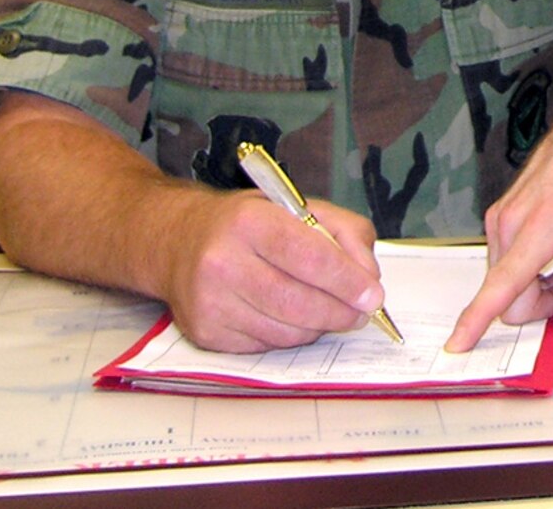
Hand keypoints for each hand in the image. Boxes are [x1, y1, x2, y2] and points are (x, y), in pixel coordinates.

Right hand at [159, 193, 387, 353]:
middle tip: (361, 313)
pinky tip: (291, 316)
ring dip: (318, 326)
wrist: (179, 242)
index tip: (372, 295)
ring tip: (328, 311)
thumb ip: (345, 233)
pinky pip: (267, 345)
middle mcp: (223, 262)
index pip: (308, 256)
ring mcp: (210, 301)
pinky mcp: (206, 332)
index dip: (346, 280)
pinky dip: (291, 336)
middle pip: (298, 302)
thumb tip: (367, 278)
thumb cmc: (248, 224)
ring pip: (286, 331)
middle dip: (340, 312)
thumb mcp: (299, 208)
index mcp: (250, 221)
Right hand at [446, 41, 552, 351]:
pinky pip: (506, 261)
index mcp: (540, 228)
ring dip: (537, 285)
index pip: (502, 286)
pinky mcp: (498, 216)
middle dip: (541, 303)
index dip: (477, 321)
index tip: (457, 345)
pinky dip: (529, 269)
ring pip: (506, 281)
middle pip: (509, 296)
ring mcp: (499, 218)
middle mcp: (509, 222)